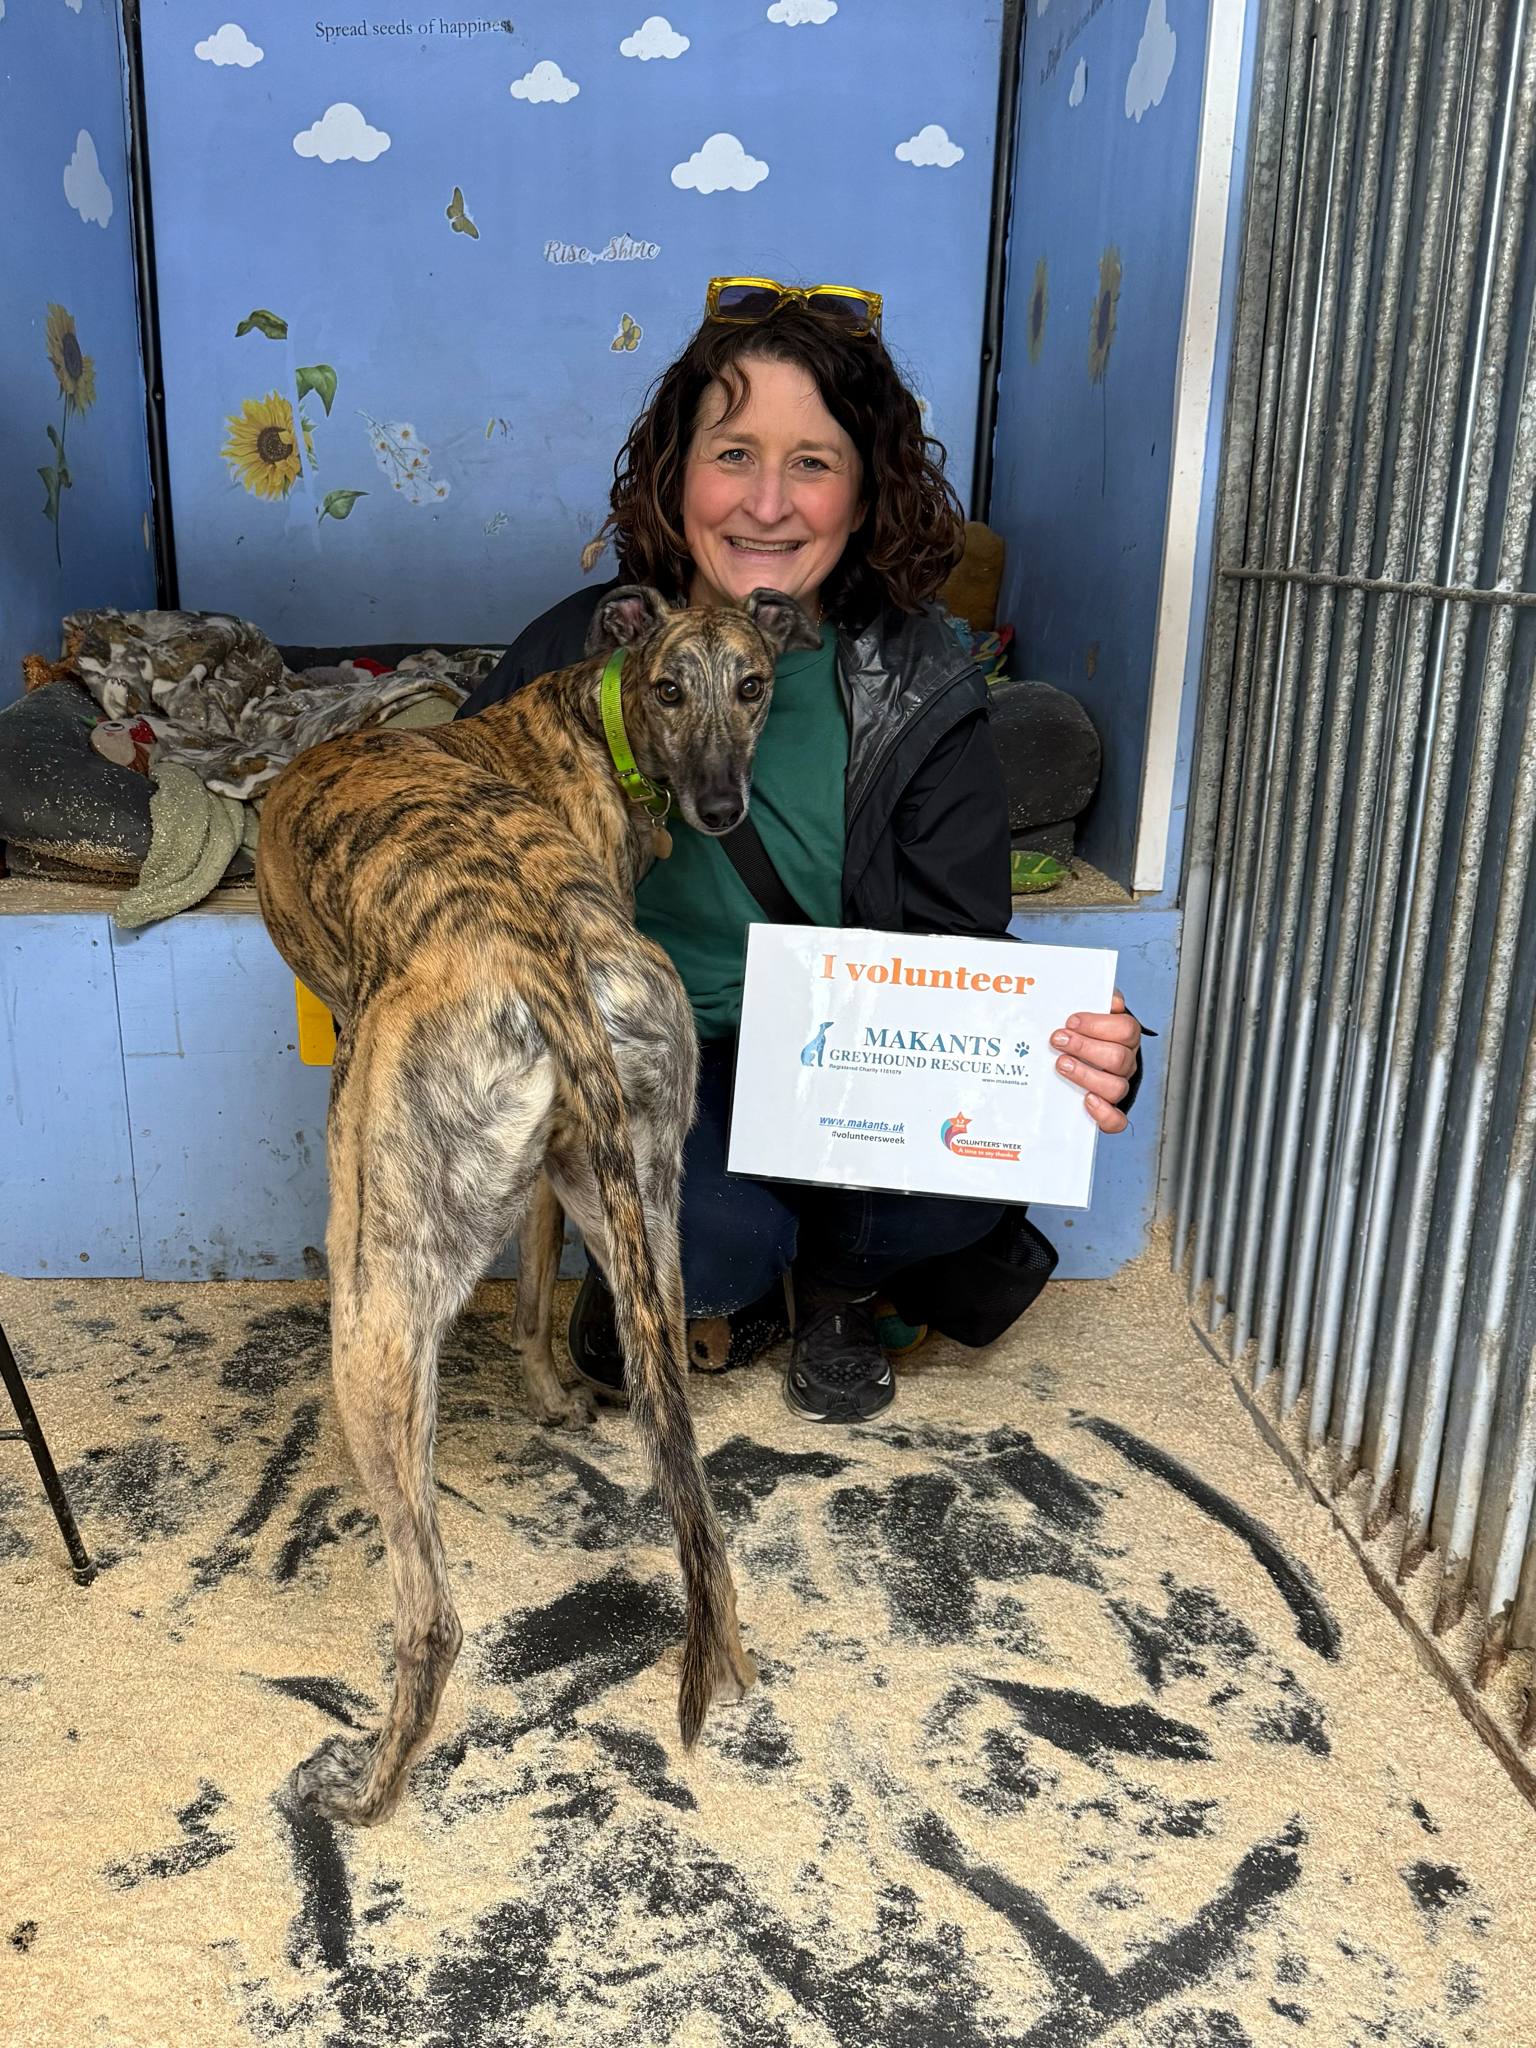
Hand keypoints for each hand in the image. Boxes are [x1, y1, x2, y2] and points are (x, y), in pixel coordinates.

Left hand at [1052, 990, 1140, 1134]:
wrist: (1073, 1058)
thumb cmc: (1081, 1033)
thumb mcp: (1088, 1012)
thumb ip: (1098, 999)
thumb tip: (1111, 999)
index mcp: (1125, 1038)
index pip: (1126, 1029)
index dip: (1098, 1025)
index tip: (1070, 1021)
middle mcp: (1125, 1063)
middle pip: (1119, 1058)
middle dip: (1085, 1048)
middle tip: (1059, 1040)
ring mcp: (1117, 1087)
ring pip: (1116, 1087)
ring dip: (1087, 1076)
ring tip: (1062, 1065)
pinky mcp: (1108, 1111)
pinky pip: (1116, 1120)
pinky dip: (1104, 1113)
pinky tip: (1087, 1101)